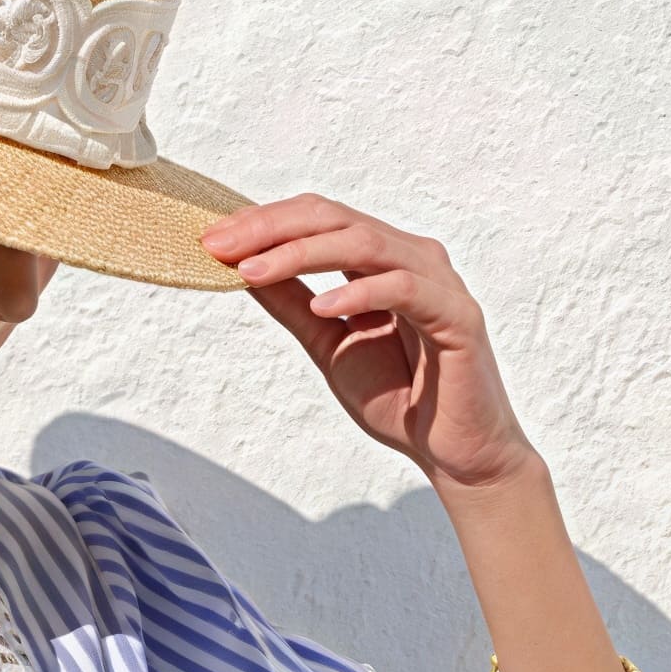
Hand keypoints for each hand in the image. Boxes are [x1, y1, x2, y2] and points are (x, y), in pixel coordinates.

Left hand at [200, 196, 533, 492]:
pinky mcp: (458, 317)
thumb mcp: (328, 344)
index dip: (265, 223)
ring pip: (366, 244)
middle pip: (337, 218)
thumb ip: (293, 305)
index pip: (320, 219)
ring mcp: (438, 283)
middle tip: (221, 246)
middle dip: (272, 229)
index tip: (212, 241)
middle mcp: (411, 259)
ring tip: (254, 271)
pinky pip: (406, 289)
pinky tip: (324, 305)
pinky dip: (361, 292)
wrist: (453, 453)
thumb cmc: (399, 397)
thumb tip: (244, 270)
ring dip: (303, 253)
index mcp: (381, 260)